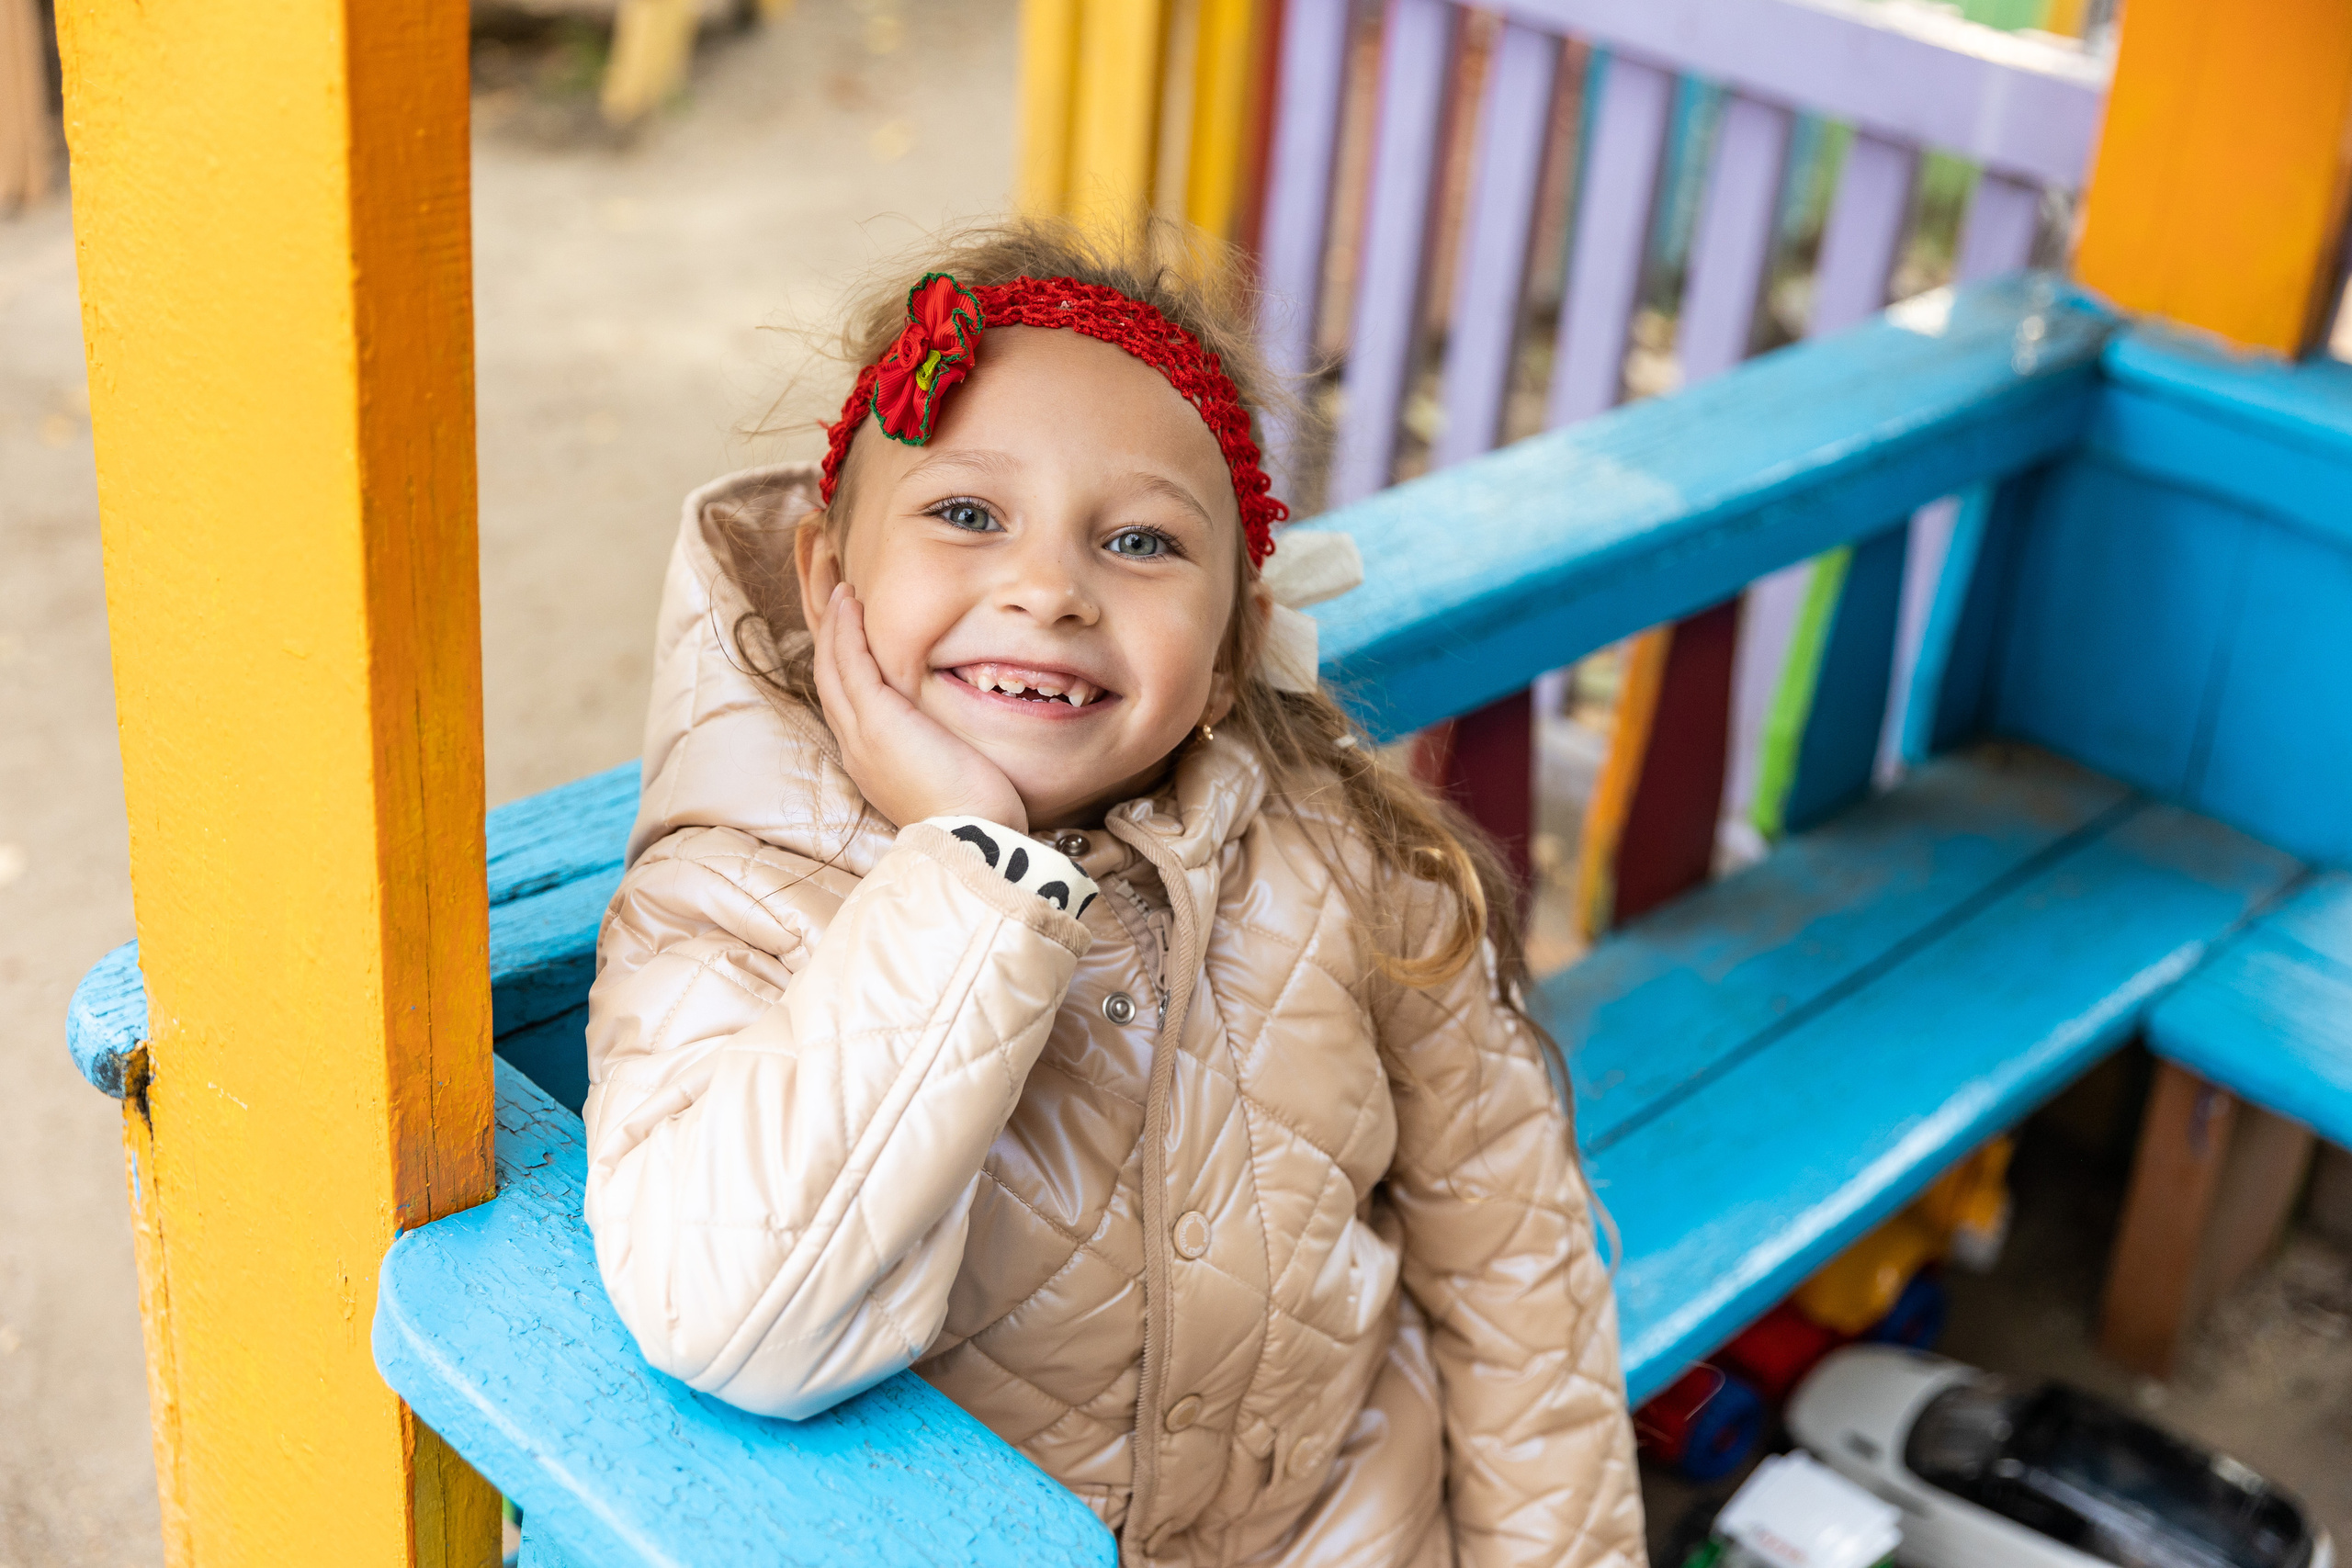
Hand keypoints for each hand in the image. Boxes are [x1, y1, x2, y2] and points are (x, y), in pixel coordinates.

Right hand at [811, 583, 1028, 832]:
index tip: (850, 628)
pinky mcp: (877, 720)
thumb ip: (939, 748)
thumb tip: (952, 731)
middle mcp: (856, 746)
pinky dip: (846, 629)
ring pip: (830, 665)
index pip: (847, 701)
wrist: (972, 841)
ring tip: (839, 585)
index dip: (842, 660)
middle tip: (832, 591)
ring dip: (831, 621)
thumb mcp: (950, 775)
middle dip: (827, 633)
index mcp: (871, 761)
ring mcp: (861, 733)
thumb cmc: (974, 817)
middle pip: (827, 677)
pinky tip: (851, 600)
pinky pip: (850, 663)